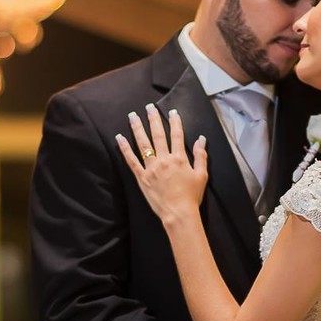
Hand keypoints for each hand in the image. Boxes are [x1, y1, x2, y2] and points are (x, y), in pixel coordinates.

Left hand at [116, 104, 207, 223]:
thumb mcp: (201, 175)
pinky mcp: (142, 177)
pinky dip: (124, 149)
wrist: (178, 213)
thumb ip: (201, 156)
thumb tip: (202, 139)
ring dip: (137, 128)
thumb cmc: (191, 196)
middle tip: (149, 107)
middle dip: (153, 119)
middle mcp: (164, 160)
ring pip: (143, 144)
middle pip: (158, 135)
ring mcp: (151, 168)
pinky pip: (131, 160)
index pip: (177, 135)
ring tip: (132, 116)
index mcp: (179, 159)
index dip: (175, 122)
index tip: (172, 112)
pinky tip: (119, 138)